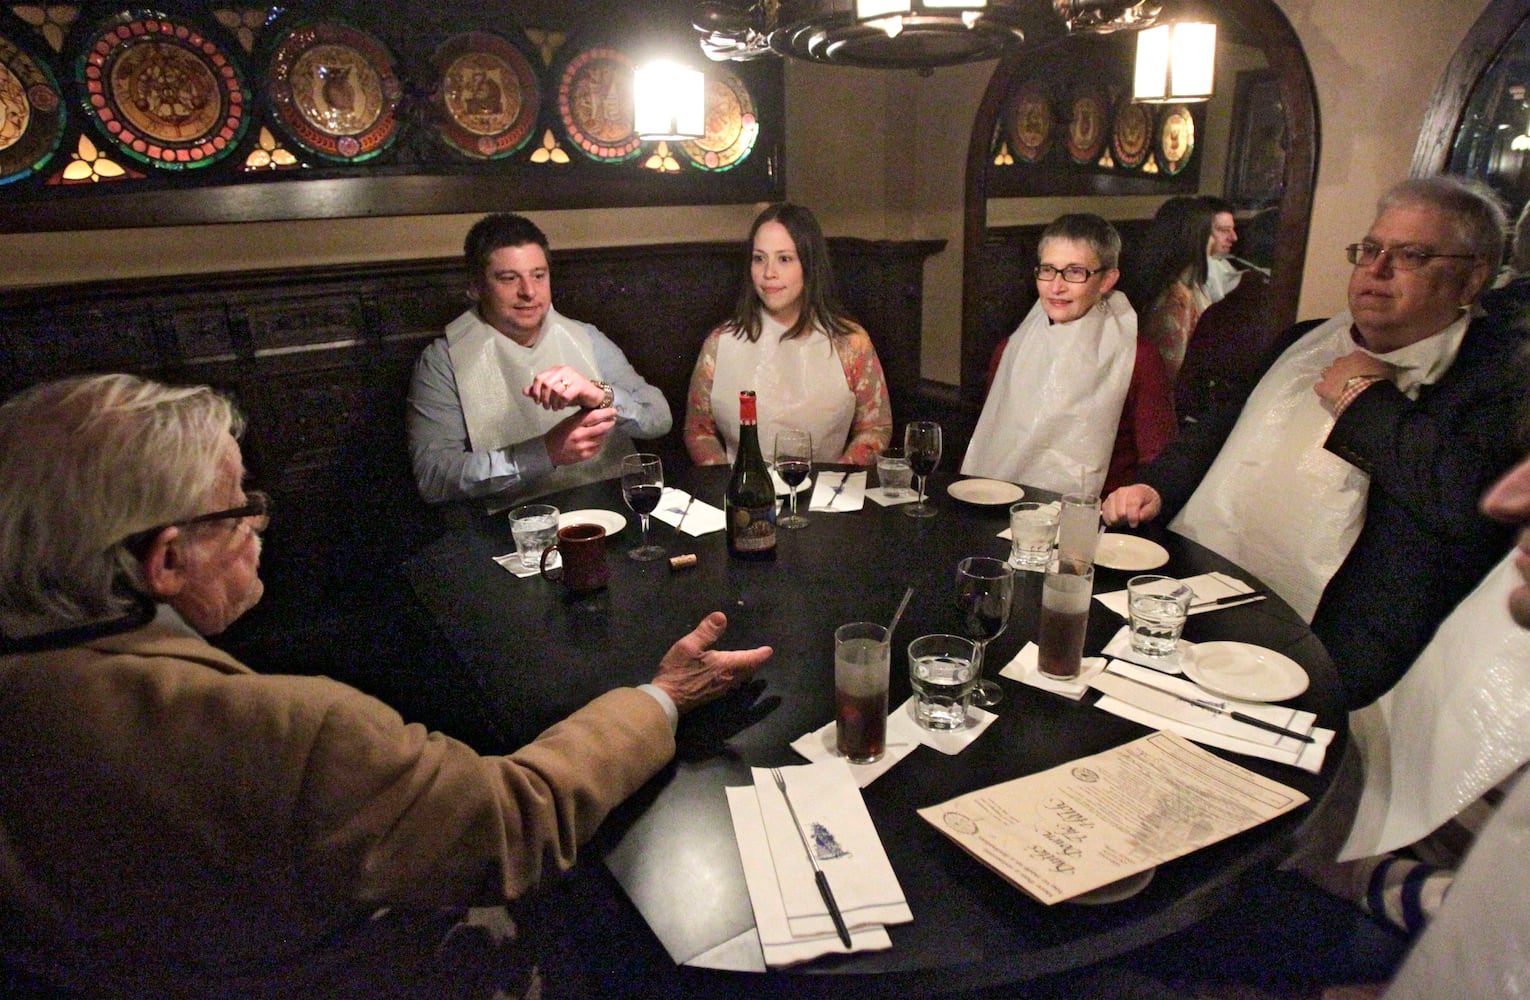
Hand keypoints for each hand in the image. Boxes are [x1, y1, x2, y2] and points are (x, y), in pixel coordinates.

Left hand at [525, 365, 600, 410]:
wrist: (592, 396)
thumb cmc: (572, 394)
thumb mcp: (554, 393)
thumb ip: (539, 391)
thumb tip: (524, 391)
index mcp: (556, 370)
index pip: (539, 378)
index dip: (535, 391)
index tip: (537, 402)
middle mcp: (564, 370)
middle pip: (546, 384)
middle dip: (544, 398)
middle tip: (546, 407)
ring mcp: (573, 376)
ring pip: (555, 390)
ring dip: (552, 402)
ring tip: (554, 409)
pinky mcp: (581, 385)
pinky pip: (566, 395)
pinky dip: (561, 403)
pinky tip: (562, 407)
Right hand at [543, 407, 615, 466]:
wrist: (549, 452)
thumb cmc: (558, 434)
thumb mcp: (567, 422)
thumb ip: (581, 417)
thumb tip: (596, 409)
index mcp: (574, 425)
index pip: (594, 416)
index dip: (606, 413)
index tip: (613, 410)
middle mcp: (580, 436)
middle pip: (602, 427)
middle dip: (610, 422)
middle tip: (613, 419)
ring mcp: (584, 447)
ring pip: (602, 437)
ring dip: (605, 432)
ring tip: (605, 428)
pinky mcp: (586, 456)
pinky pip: (598, 447)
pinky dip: (600, 441)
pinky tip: (598, 438)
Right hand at [651, 612, 772, 714]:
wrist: (666, 700)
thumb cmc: (678, 671)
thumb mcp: (689, 646)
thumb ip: (706, 632)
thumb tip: (722, 617)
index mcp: (725, 665)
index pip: (749, 659)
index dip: (760, 654)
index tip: (769, 651)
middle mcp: (727, 679)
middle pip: (747, 670)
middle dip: (755, 663)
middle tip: (761, 656)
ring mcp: (719, 689)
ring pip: (739, 678)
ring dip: (746, 670)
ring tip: (748, 664)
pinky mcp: (711, 695)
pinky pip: (730, 684)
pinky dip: (736, 677)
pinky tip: (730, 675)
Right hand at [1102, 484, 1160, 527]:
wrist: (1140, 495)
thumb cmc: (1146, 502)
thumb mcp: (1153, 507)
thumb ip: (1147, 513)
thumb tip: (1139, 517)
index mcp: (1135, 491)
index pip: (1131, 504)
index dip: (1132, 517)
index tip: (1134, 524)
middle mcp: (1121, 492)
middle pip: (1119, 511)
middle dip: (1125, 519)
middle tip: (1130, 521)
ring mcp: (1111, 497)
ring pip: (1111, 514)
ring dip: (1117, 521)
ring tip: (1124, 520)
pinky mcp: (1105, 503)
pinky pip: (1104, 515)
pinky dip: (1110, 520)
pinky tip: (1117, 520)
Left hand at [1315, 351, 1391, 405]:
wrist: (1364, 393)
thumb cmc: (1378, 380)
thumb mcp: (1385, 369)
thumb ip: (1379, 366)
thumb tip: (1379, 369)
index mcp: (1356, 356)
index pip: (1354, 358)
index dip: (1356, 366)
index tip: (1360, 372)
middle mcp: (1341, 361)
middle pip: (1339, 364)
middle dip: (1342, 371)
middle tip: (1349, 381)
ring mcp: (1330, 373)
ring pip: (1326, 373)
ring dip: (1331, 379)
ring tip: (1337, 388)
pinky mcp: (1323, 387)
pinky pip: (1318, 387)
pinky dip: (1323, 391)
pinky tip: (1328, 396)